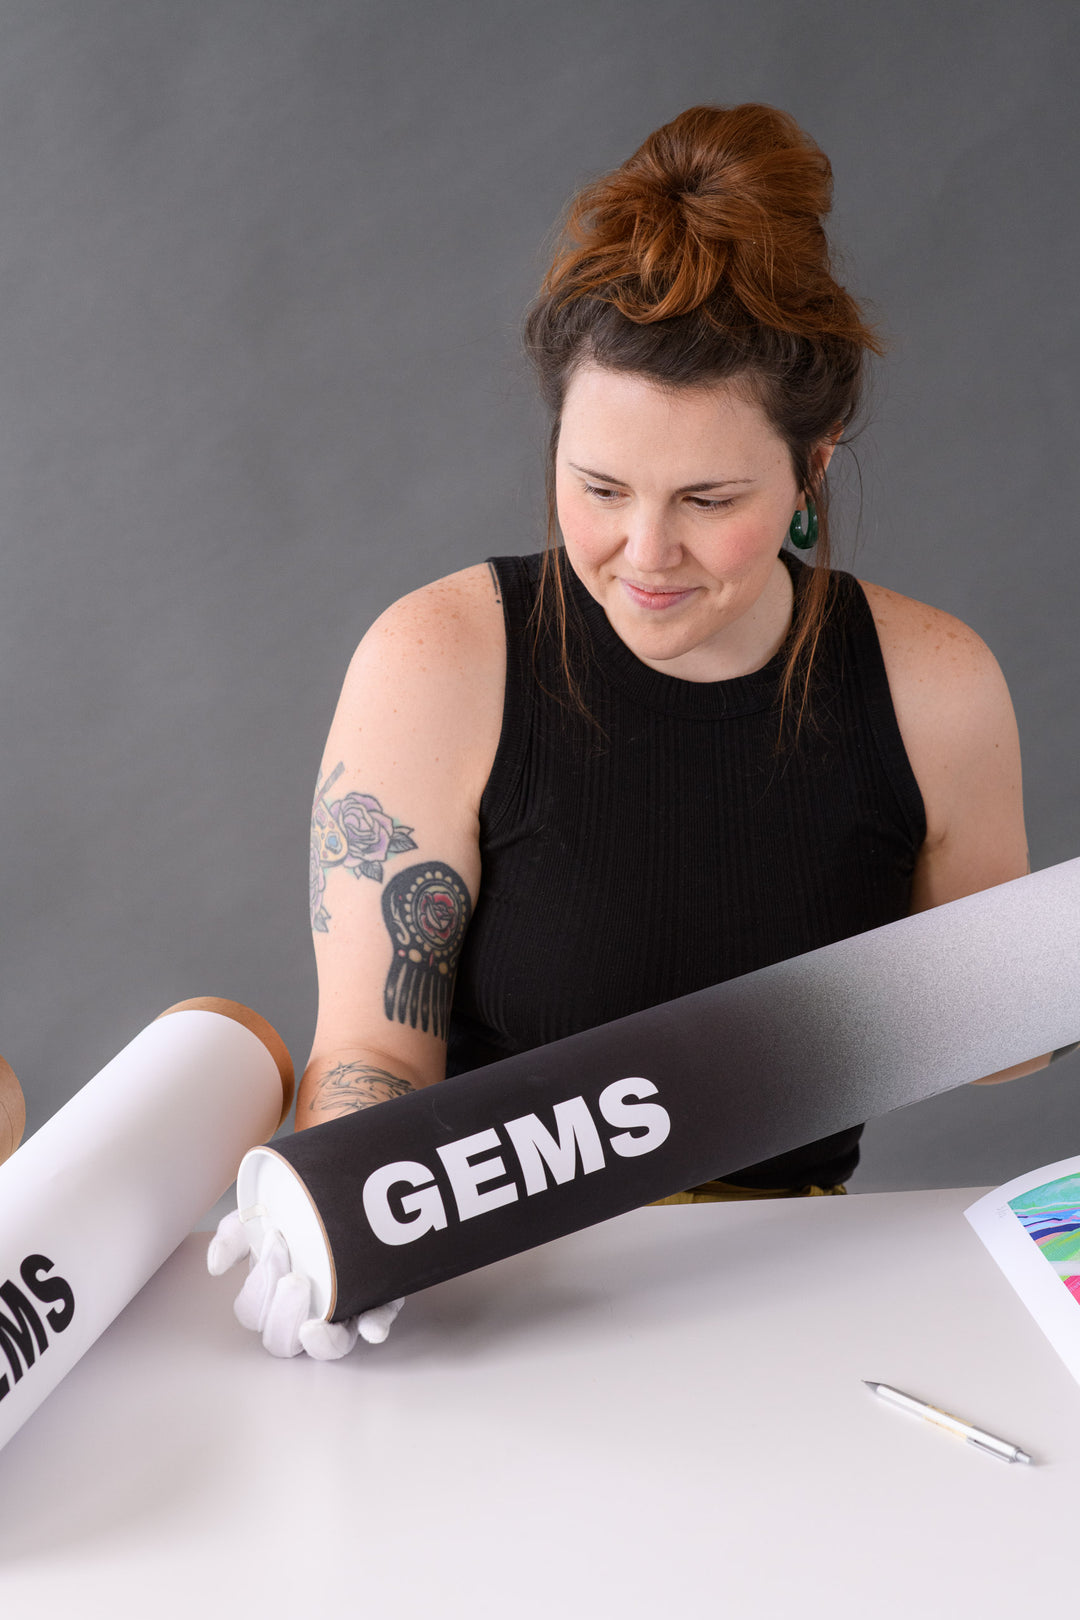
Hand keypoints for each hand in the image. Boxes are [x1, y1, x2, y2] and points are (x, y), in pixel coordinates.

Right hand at [207, 1208, 403, 1358]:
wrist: (348, 1192)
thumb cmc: (300, 1213)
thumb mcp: (264, 1213)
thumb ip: (236, 1233)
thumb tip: (216, 1265)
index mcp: (271, 1296)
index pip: (253, 1314)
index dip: (257, 1290)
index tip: (274, 1241)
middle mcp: (305, 1311)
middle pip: (283, 1342)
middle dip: (283, 1316)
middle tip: (295, 1279)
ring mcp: (343, 1312)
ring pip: (331, 1348)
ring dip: (323, 1339)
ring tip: (318, 1317)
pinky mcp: (379, 1301)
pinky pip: (379, 1323)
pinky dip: (375, 1327)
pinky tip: (372, 1328)